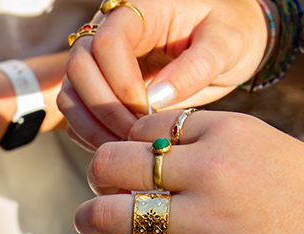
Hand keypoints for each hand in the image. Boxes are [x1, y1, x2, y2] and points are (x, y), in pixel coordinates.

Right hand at [57, 0, 266, 149]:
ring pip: (71, 91)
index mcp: (142, 9)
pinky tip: (119, 148)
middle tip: (133, 137)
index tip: (146, 111)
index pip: (107, 41)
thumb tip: (155, 100)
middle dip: (102, 107)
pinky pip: (79, 110)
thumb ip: (194, 68)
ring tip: (125, 148)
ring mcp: (101, 59)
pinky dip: (90, 133)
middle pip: (79, 65)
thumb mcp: (226, 44)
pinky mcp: (101, 85)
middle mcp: (112, 29)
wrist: (228, 40)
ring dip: (90, 125)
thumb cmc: (232, 32)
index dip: (120, 81)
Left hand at [74, 110, 303, 233]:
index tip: (124, 169)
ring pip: (115, 214)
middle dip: (99, 181)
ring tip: (90, 227)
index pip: (147, 129)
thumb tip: (161, 173)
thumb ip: (218, 157)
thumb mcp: (273, 155)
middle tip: (98, 197)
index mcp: (230, 132)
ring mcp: (211, 222)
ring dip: (92, 221)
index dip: (127, 149)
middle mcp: (213, 169)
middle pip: (116, 164)